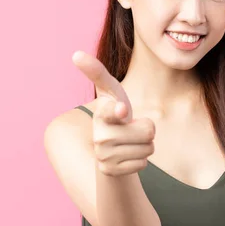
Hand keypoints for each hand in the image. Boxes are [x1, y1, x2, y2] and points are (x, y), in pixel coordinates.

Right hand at [72, 51, 154, 176]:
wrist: (108, 146)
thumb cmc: (115, 111)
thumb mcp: (111, 90)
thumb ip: (97, 72)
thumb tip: (75, 54)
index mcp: (102, 113)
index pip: (111, 111)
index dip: (118, 111)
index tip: (121, 109)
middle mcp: (100, 136)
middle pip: (148, 131)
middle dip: (146, 129)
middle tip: (131, 128)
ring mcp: (104, 155)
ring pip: (148, 148)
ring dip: (144, 144)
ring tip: (130, 141)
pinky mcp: (111, 171)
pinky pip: (143, 163)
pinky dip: (140, 159)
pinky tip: (127, 155)